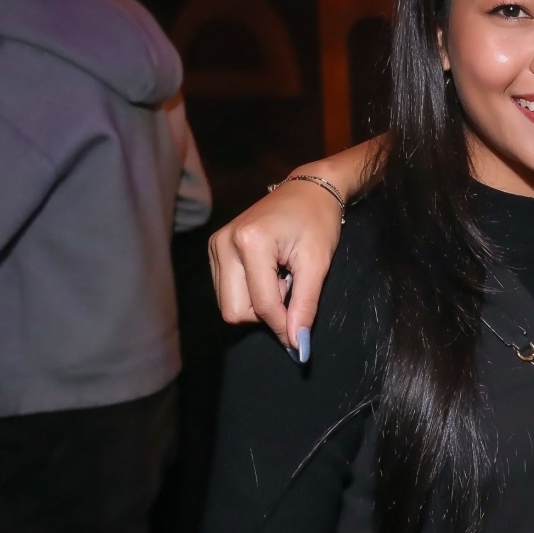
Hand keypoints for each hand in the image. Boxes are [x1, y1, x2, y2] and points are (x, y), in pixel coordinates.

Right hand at [208, 174, 342, 351]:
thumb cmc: (318, 221)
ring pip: (228, 304)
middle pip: (234, 310)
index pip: (260, 304)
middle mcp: (224, 243)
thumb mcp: (317, 264)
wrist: (309, 189)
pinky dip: (249, 292)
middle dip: (265, 312)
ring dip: (257, 302)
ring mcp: (216, 245)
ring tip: (280, 277)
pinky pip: (227, 290)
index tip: (299, 338)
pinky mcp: (215, 248)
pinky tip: (267, 272)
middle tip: (289, 288)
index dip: (281, 326)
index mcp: (250, 242)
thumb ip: (305, 305)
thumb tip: (296, 343)